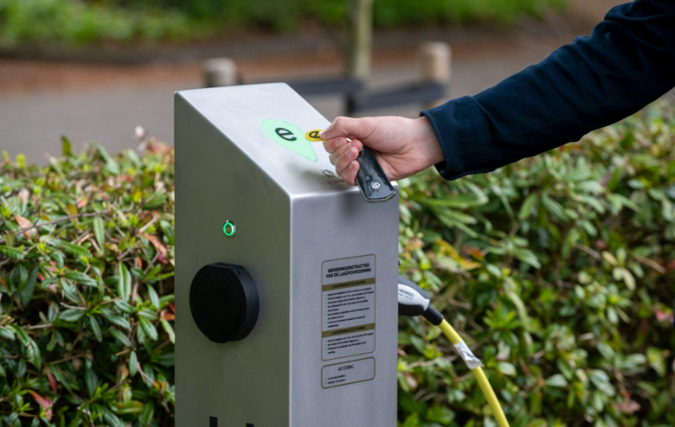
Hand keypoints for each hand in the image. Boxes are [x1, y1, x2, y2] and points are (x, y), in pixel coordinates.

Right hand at [320, 116, 442, 184]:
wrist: (415, 145)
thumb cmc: (396, 132)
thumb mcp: (365, 123)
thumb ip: (341, 126)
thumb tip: (321, 133)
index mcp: (354, 135)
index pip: (331, 142)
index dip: (333, 142)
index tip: (344, 137)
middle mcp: (356, 150)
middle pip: (333, 156)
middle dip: (341, 151)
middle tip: (357, 145)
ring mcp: (362, 164)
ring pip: (339, 169)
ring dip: (344, 162)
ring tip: (358, 155)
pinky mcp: (369, 177)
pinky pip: (351, 181)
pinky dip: (350, 174)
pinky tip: (358, 167)